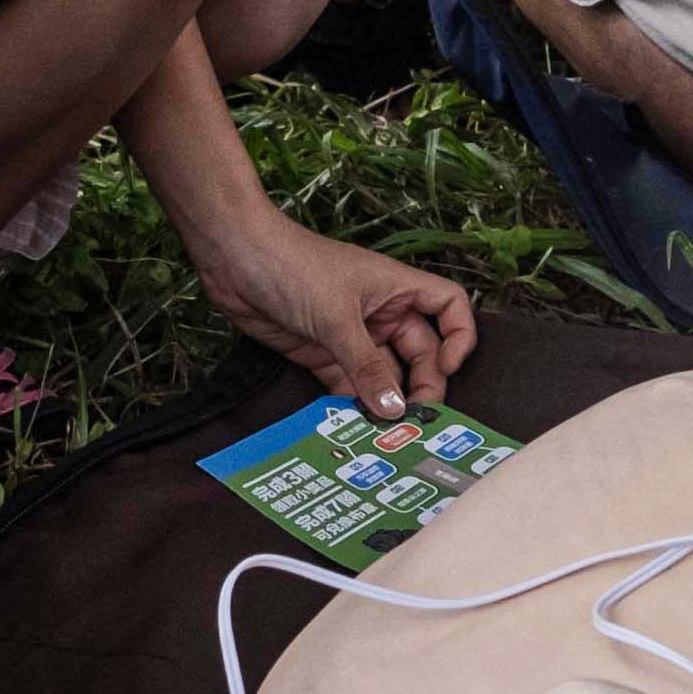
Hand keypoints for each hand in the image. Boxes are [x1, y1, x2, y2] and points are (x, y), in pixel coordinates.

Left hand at [204, 217, 478, 414]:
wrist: (234, 258)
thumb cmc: (292, 266)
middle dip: (422, 384)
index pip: (449, 307)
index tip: (447, 367)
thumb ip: (366, 366)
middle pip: (420, 353)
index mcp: (397, 288)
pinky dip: (354, 405)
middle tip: (415, 419)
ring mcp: (352, 335)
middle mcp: (381, 312)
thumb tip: (395, 410)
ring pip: (385, 374)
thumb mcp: (336, 317)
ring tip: (387, 435)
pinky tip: (356, 427)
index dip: (458, 337)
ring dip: (387, 402)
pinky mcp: (323, 354)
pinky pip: (350, 385)